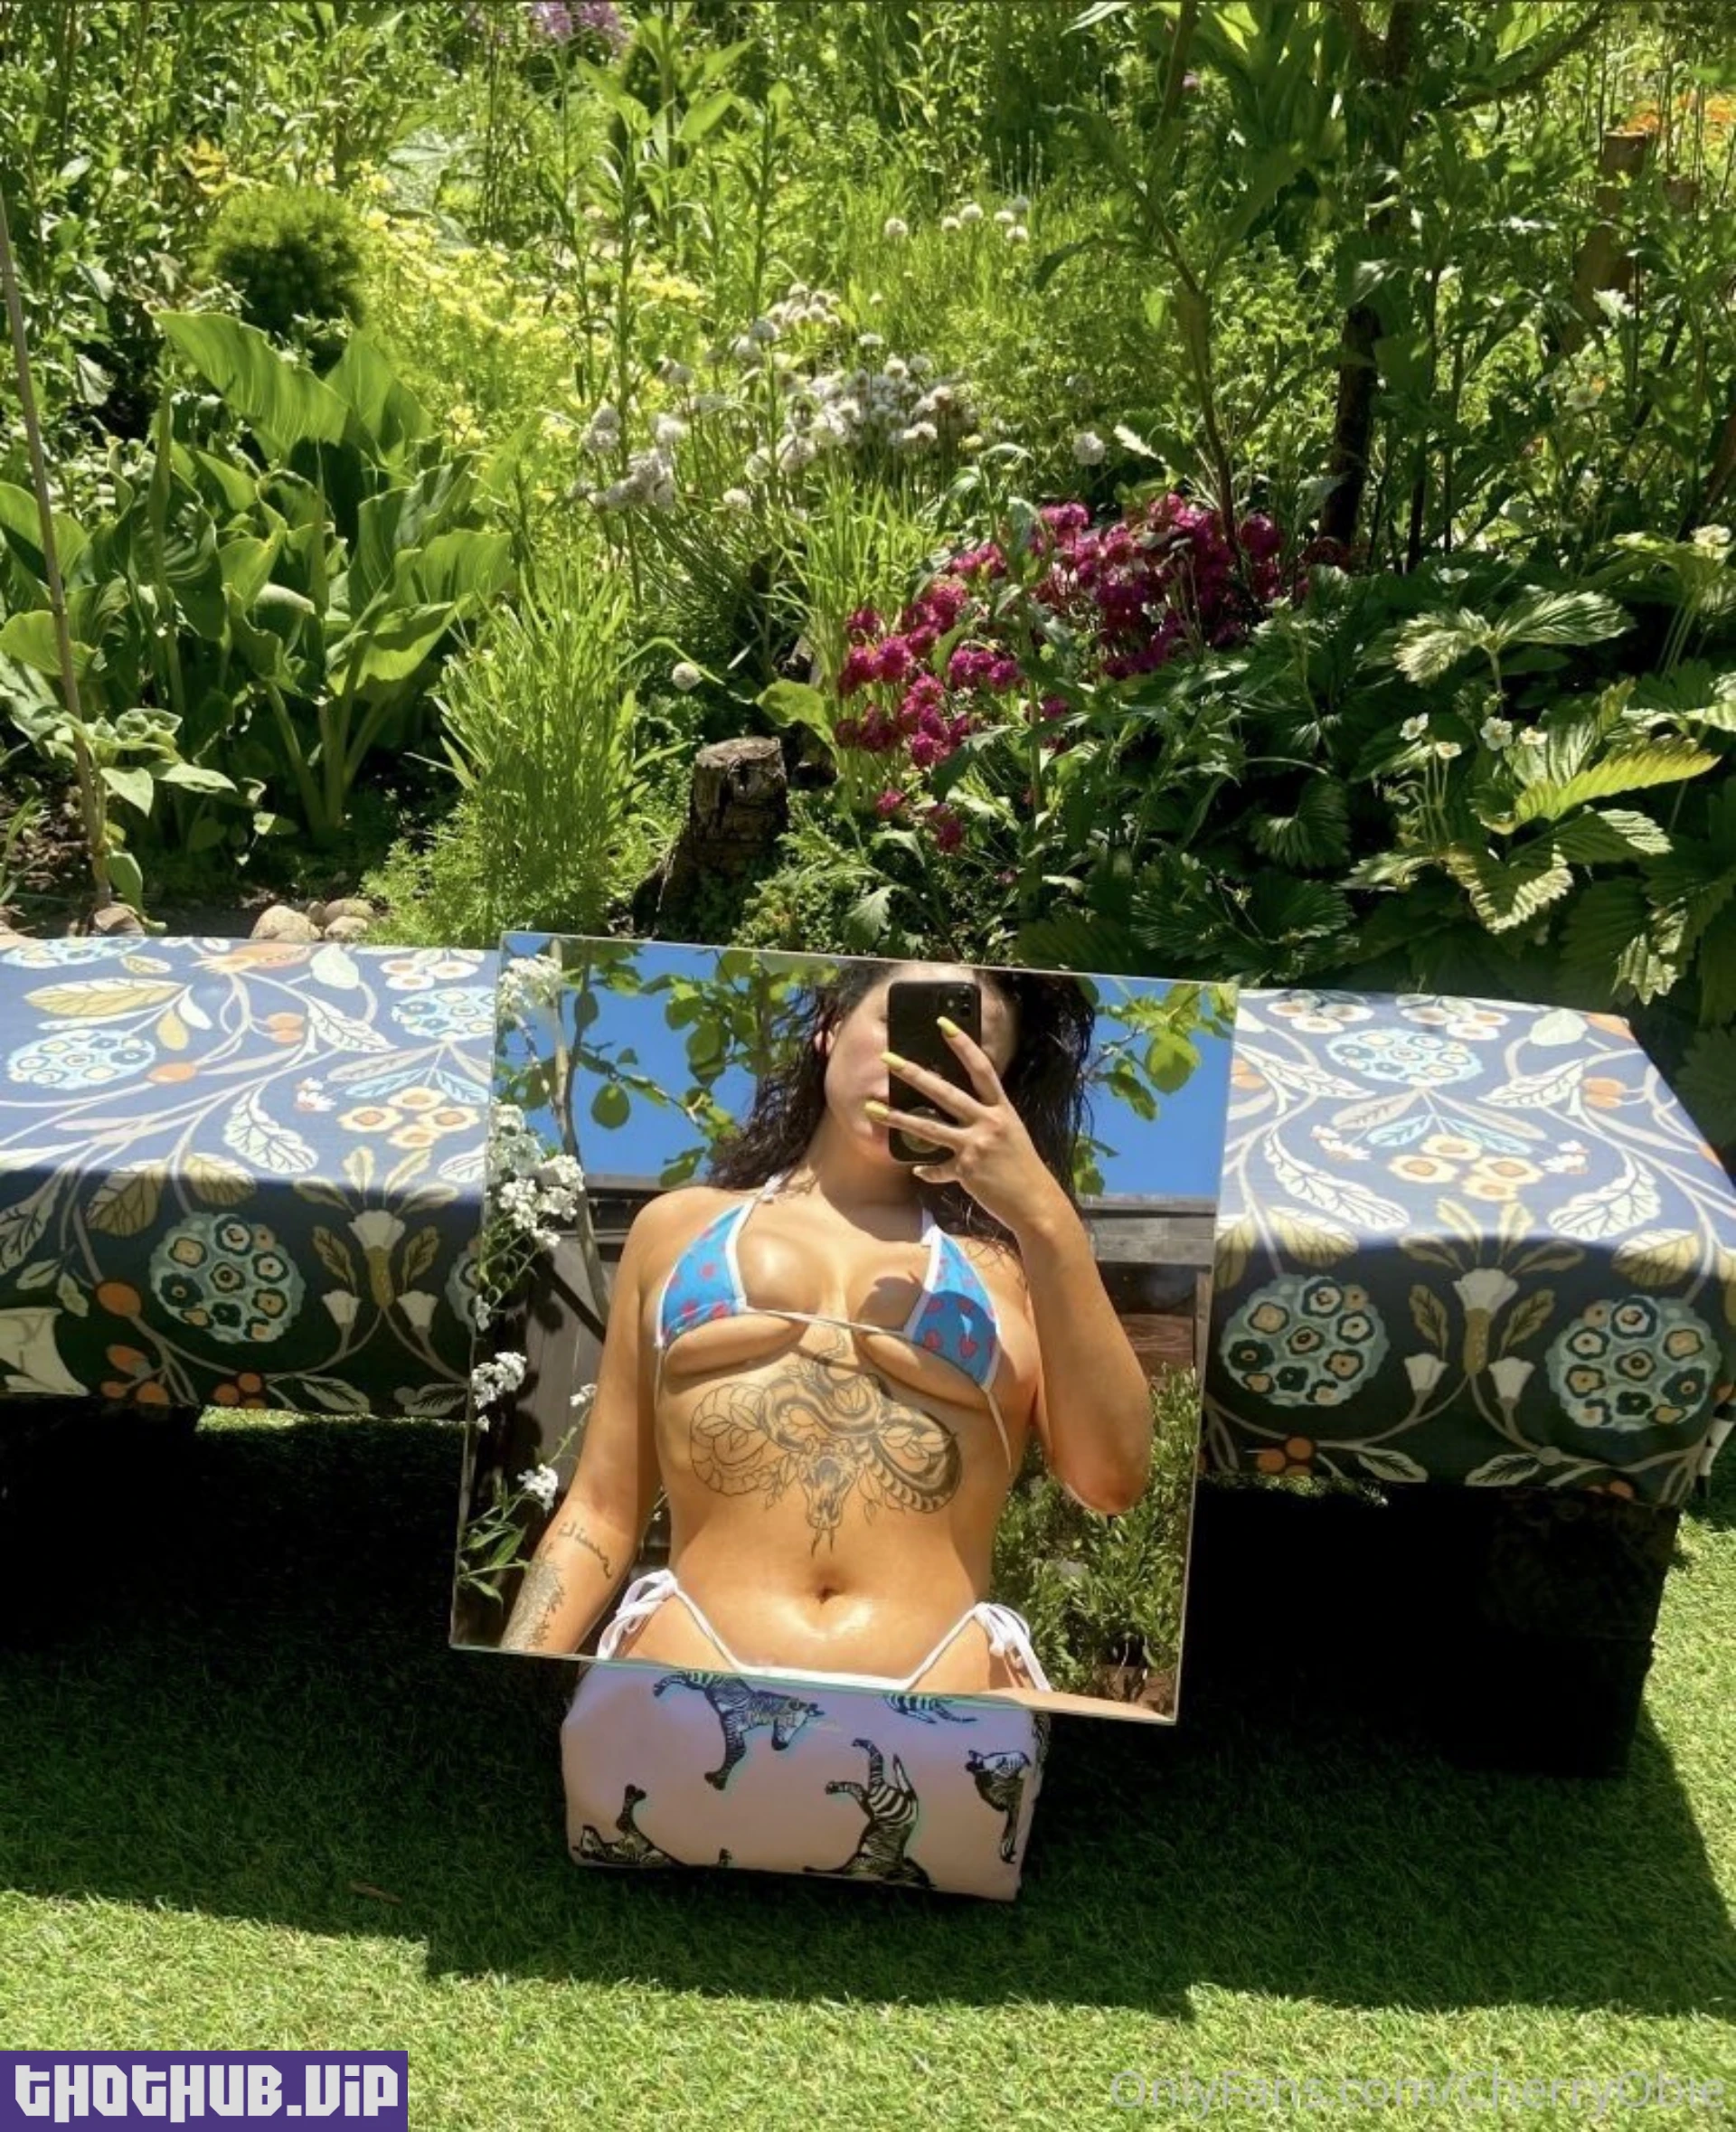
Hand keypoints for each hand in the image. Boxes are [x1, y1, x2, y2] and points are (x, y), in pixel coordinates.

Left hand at [867, 1018, 1069, 1238]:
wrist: (1036, 1203)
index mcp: (1002, 1109)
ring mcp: (975, 1146)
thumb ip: (985, 1120)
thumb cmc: (1022, 1168)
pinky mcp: (965, 1170)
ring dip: (897, 1117)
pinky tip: (919, 1170)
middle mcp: (989, 1122)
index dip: (963, 1045)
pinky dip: (928, 1170)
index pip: (982, 1069)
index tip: (943, 1024)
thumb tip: (958, 1114)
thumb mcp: (1009, 1135)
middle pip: (945, 1092)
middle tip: (888, 1058)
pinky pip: (937, 1169)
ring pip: (928, 1127)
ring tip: (871, 1109)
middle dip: (914, 1073)